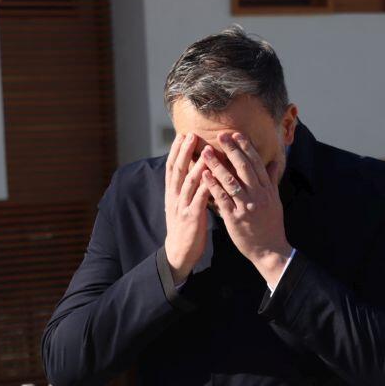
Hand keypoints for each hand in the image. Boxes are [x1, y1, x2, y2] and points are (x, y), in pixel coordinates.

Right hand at [164, 132, 210, 284]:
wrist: (179, 251)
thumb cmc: (185, 226)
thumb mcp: (182, 204)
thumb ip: (187, 188)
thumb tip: (194, 171)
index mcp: (172, 192)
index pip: (172, 167)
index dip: (176, 150)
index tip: (183, 134)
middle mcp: (175, 196)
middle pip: (177, 170)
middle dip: (184, 151)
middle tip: (191, 135)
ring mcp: (182, 206)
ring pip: (188, 182)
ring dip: (196, 166)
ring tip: (204, 152)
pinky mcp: (192, 218)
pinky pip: (199, 200)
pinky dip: (205, 188)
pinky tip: (212, 179)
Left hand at [200, 132, 292, 286]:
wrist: (269, 250)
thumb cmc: (271, 225)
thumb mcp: (275, 200)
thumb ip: (272, 180)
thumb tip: (274, 161)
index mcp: (268, 190)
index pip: (256, 163)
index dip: (246, 147)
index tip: (236, 134)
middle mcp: (258, 195)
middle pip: (244, 167)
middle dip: (232, 150)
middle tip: (221, 135)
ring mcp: (247, 206)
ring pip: (231, 181)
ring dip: (217, 164)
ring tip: (206, 152)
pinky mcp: (235, 218)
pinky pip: (222, 198)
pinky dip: (213, 185)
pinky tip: (204, 175)